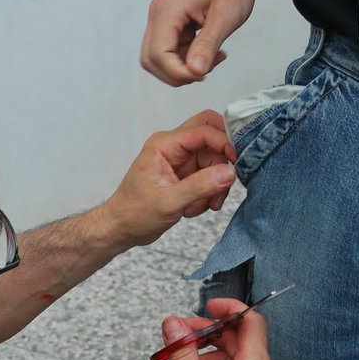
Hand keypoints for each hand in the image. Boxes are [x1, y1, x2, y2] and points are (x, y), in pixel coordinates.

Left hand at [101, 111, 236, 248]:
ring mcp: (180, 161)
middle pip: (212, 139)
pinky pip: (209, 176)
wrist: (122, 229)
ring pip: (214, 161)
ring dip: (215, 184)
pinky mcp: (185, 174)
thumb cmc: (134, 213)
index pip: (203, 130)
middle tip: (223, 184)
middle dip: (222, 162)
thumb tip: (228, 173)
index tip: (236, 163)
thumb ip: (200, 186)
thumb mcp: (168, 202)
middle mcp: (173, 148)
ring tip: (204, 205)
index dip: (224, 143)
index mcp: (164, 145)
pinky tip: (194, 207)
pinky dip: (208, 193)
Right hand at [140, 0, 257, 85]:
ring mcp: (161, 19)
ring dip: (182, 68)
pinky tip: (208, 52)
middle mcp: (158, 15)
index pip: (158, 55)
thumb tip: (195, 72)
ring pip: (158, 59)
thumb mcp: (225, 16)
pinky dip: (186, 59)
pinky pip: (169, 51)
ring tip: (210, 58)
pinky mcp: (169, 24)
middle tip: (206, 69)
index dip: (179, 72)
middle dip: (177, 74)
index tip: (204, 72)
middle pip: (151, 61)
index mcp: (167, 11)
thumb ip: (207, 45)